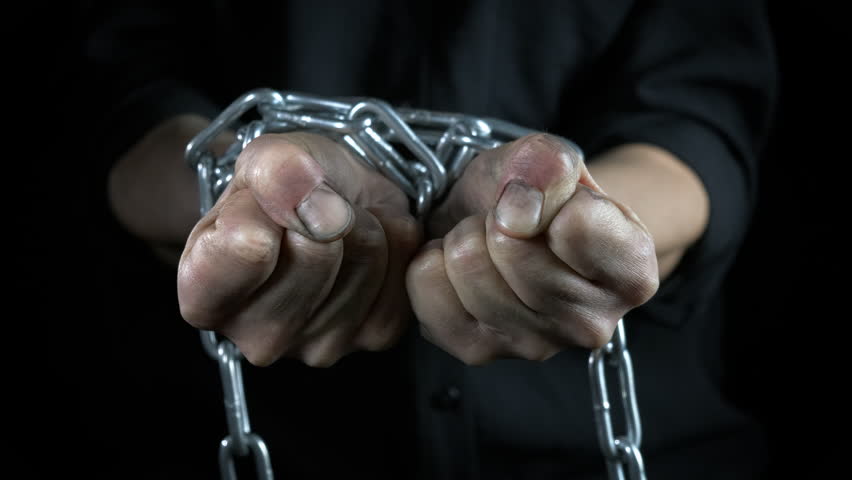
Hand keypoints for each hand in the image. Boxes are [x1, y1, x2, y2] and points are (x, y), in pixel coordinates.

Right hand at [178, 132, 419, 365]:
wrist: (328, 201)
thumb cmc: (285, 188)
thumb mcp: (264, 158)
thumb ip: (271, 169)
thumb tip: (305, 193)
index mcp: (204, 297)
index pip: (237, 257)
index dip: (261, 214)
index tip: (263, 199)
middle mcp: (257, 336)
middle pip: (316, 251)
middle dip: (321, 209)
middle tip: (309, 209)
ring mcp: (319, 345)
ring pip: (367, 254)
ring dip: (361, 221)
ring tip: (338, 225)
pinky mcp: (375, 336)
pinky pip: (403, 267)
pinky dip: (394, 239)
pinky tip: (366, 245)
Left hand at [407, 134, 658, 363]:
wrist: (499, 225)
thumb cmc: (536, 196)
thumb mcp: (552, 158)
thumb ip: (549, 166)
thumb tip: (517, 213)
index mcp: (631, 273)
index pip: (575, 225)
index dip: (544, 196)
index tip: (543, 200)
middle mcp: (591, 324)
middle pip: (509, 248)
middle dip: (495, 218)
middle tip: (507, 224)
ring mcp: (533, 345)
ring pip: (466, 266)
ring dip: (464, 238)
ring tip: (486, 244)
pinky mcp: (477, 351)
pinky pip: (427, 287)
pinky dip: (432, 261)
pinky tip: (458, 268)